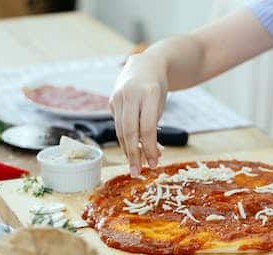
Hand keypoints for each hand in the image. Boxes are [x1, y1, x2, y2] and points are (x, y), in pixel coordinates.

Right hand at [110, 52, 167, 176]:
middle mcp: (131, 94)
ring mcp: (118, 96)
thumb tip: (150, 154)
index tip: (154, 164)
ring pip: (121, 130)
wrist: (145, 64)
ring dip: (128, 150)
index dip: (150, 148)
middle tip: (138, 172)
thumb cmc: (157, 88)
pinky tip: (131, 151)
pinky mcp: (111, 100)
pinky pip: (118, 124)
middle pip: (130, 131)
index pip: (147, 127)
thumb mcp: (161, 103)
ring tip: (135, 165)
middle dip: (134, 154)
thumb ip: (154, 124)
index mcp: (149, 93)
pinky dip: (124, 139)